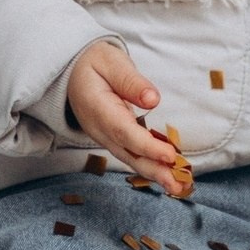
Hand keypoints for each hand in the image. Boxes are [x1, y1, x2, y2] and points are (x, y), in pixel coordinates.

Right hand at [66, 42, 188, 194]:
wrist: (71, 73)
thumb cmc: (94, 63)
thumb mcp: (111, 61)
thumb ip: (130, 80)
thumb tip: (153, 99)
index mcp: (97, 108)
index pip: (124, 131)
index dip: (147, 145)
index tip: (170, 155)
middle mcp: (99, 128)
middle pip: (128, 153)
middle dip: (153, 170)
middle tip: (177, 185)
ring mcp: (104, 137)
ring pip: (129, 159)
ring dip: (153, 174)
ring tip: (178, 188)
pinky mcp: (112, 139)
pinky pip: (130, 155)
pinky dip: (148, 166)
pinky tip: (166, 174)